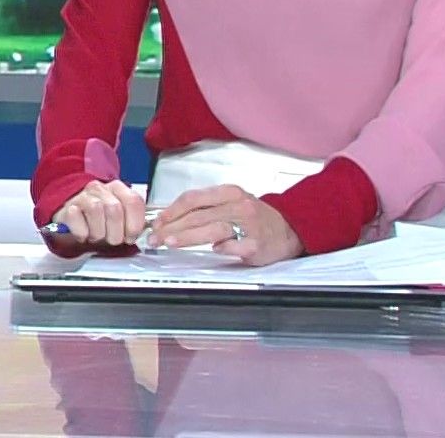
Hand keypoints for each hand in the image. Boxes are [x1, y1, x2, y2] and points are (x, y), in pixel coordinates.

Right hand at [49, 180, 146, 248]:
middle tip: (112, 239)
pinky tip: (84, 234)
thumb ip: (132, 221)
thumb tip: (144, 235)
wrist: (71, 214)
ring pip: (96, 211)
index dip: (134, 223)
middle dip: (116, 232)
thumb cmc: (99, 218)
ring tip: (97, 236)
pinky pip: (77, 218)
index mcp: (118, 189)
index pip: (133, 201)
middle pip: (115, 209)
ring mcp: (83, 196)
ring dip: (99, 232)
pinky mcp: (68, 207)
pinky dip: (82, 232)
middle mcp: (100, 189)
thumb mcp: (118, 217)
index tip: (130, 236)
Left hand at [146, 184, 303, 265]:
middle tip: (156, 238)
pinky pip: (236, 245)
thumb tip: (170, 220)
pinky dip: (223, 247)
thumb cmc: (254, 217)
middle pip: (198, 215)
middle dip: (172, 227)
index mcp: (228, 193)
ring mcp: (248, 225)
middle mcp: (238, 205)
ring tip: (170, 243)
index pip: (193, 198)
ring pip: (212, 228)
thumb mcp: (230, 203)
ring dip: (188, 236)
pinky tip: (212, 251)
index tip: (157, 222)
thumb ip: (204, 208)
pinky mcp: (257, 244)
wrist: (289, 229)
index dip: (171, 210)